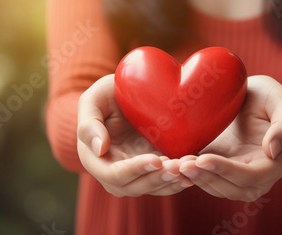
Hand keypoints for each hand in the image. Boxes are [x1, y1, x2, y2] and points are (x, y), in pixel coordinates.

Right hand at [77, 75, 192, 196]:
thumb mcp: (94, 99)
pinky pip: (165, 183)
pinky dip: (178, 181)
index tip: (155, 159)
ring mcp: (135, 173)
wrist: (129, 94)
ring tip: (187, 169)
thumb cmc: (108, 94)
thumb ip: (89, 123)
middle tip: (177, 167)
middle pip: (134, 186)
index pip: (113, 174)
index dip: (134, 170)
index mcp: (95, 159)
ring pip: (152, 188)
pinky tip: (192, 173)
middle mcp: (113, 172)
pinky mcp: (153, 170)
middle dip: (156, 179)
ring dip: (169, 182)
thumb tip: (99, 150)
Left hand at [179, 75, 281, 200]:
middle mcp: (255, 177)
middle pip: (231, 188)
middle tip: (182, 164)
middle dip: (205, 177)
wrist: (252, 100)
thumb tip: (273, 150)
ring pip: (215, 187)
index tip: (204, 158)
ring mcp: (235, 176)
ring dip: (194, 179)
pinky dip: (188, 175)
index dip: (227, 171)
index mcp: (275, 164)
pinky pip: (203, 179)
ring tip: (174, 165)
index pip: (251, 176)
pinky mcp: (216, 169)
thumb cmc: (269, 99)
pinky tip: (172, 164)